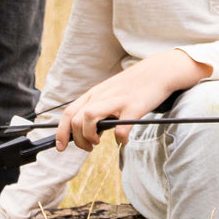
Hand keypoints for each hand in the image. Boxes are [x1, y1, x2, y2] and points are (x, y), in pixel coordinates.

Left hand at [56, 50, 209, 151]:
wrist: (158, 72)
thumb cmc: (133, 86)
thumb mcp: (110, 93)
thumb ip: (97, 107)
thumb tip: (86, 131)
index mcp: (94, 94)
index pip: (69, 113)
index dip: (61, 132)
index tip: (60, 147)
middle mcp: (102, 96)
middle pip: (76, 118)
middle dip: (77, 139)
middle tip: (89, 146)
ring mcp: (117, 101)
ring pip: (89, 117)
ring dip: (89, 136)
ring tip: (98, 142)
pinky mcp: (134, 107)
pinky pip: (121, 129)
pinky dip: (119, 140)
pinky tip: (123, 140)